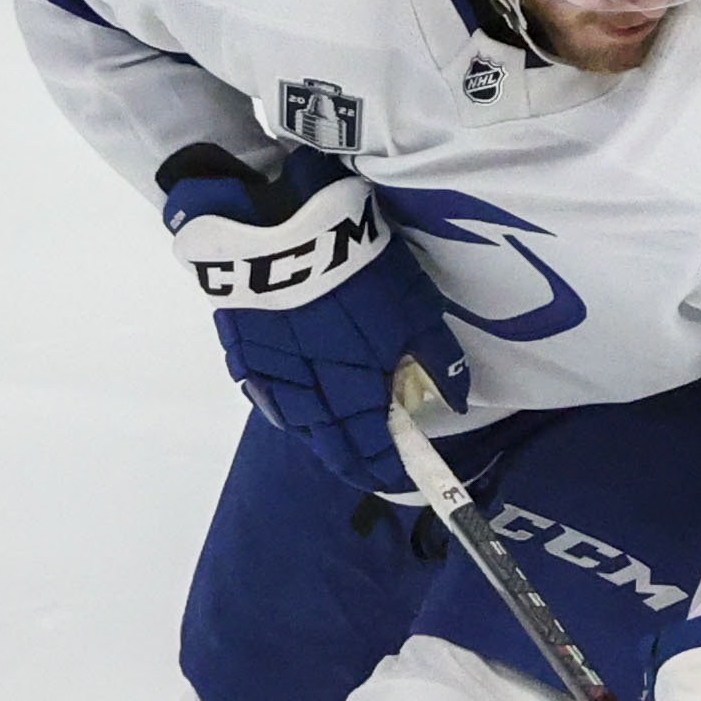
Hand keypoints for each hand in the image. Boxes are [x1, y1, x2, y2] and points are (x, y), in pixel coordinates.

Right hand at [158, 145, 469, 492]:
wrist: (271, 218)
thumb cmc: (356, 261)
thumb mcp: (413, 305)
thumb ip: (435, 358)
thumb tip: (459, 402)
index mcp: (352, 383)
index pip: (371, 445)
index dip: (386, 468)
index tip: (403, 481)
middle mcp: (307, 389)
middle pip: (330, 442)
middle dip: (354, 462)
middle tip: (372, 473)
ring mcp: (268, 369)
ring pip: (296, 422)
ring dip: (320, 440)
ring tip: (340, 449)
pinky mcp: (241, 346)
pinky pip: (265, 393)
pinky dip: (286, 409)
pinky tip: (297, 413)